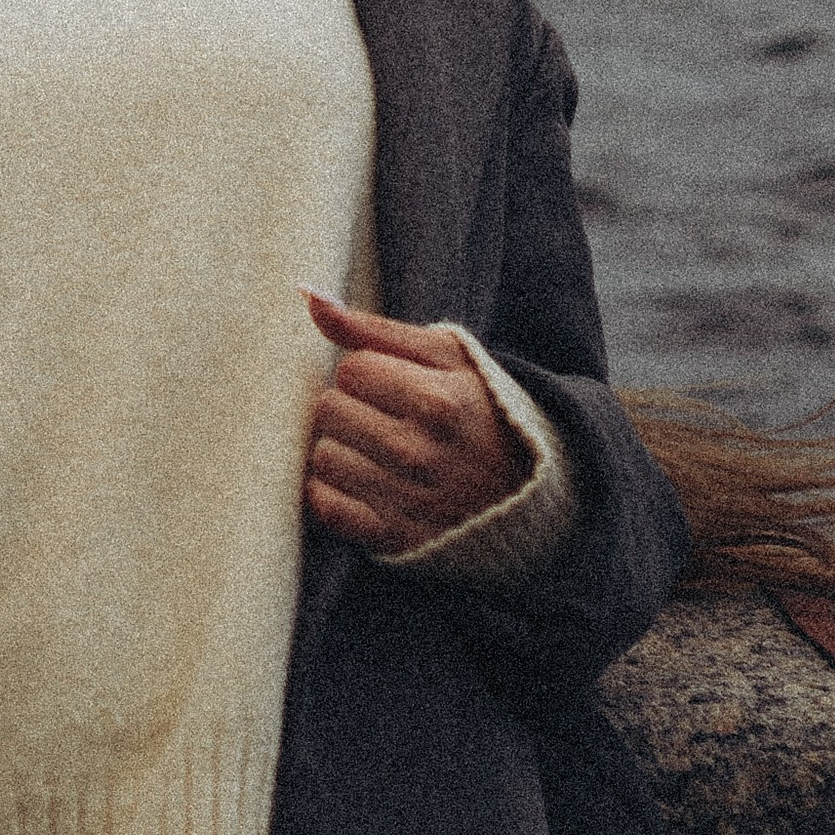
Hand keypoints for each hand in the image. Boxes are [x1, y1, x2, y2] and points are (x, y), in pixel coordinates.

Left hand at [301, 296, 528, 553]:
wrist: (530, 494)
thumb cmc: (482, 411)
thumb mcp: (446, 356)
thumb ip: (373, 326)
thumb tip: (305, 294)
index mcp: (439, 401)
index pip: (351, 369)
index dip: (368, 373)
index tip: (395, 386)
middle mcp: (421, 454)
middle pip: (329, 411)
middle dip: (351, 408)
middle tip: (386, 418)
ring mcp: (407, 502)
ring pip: (322, 457)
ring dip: (341, 450)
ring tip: (377, 451)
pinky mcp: (394, 539)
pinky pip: (326, 507)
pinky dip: (334, 493)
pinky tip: (364, 482)